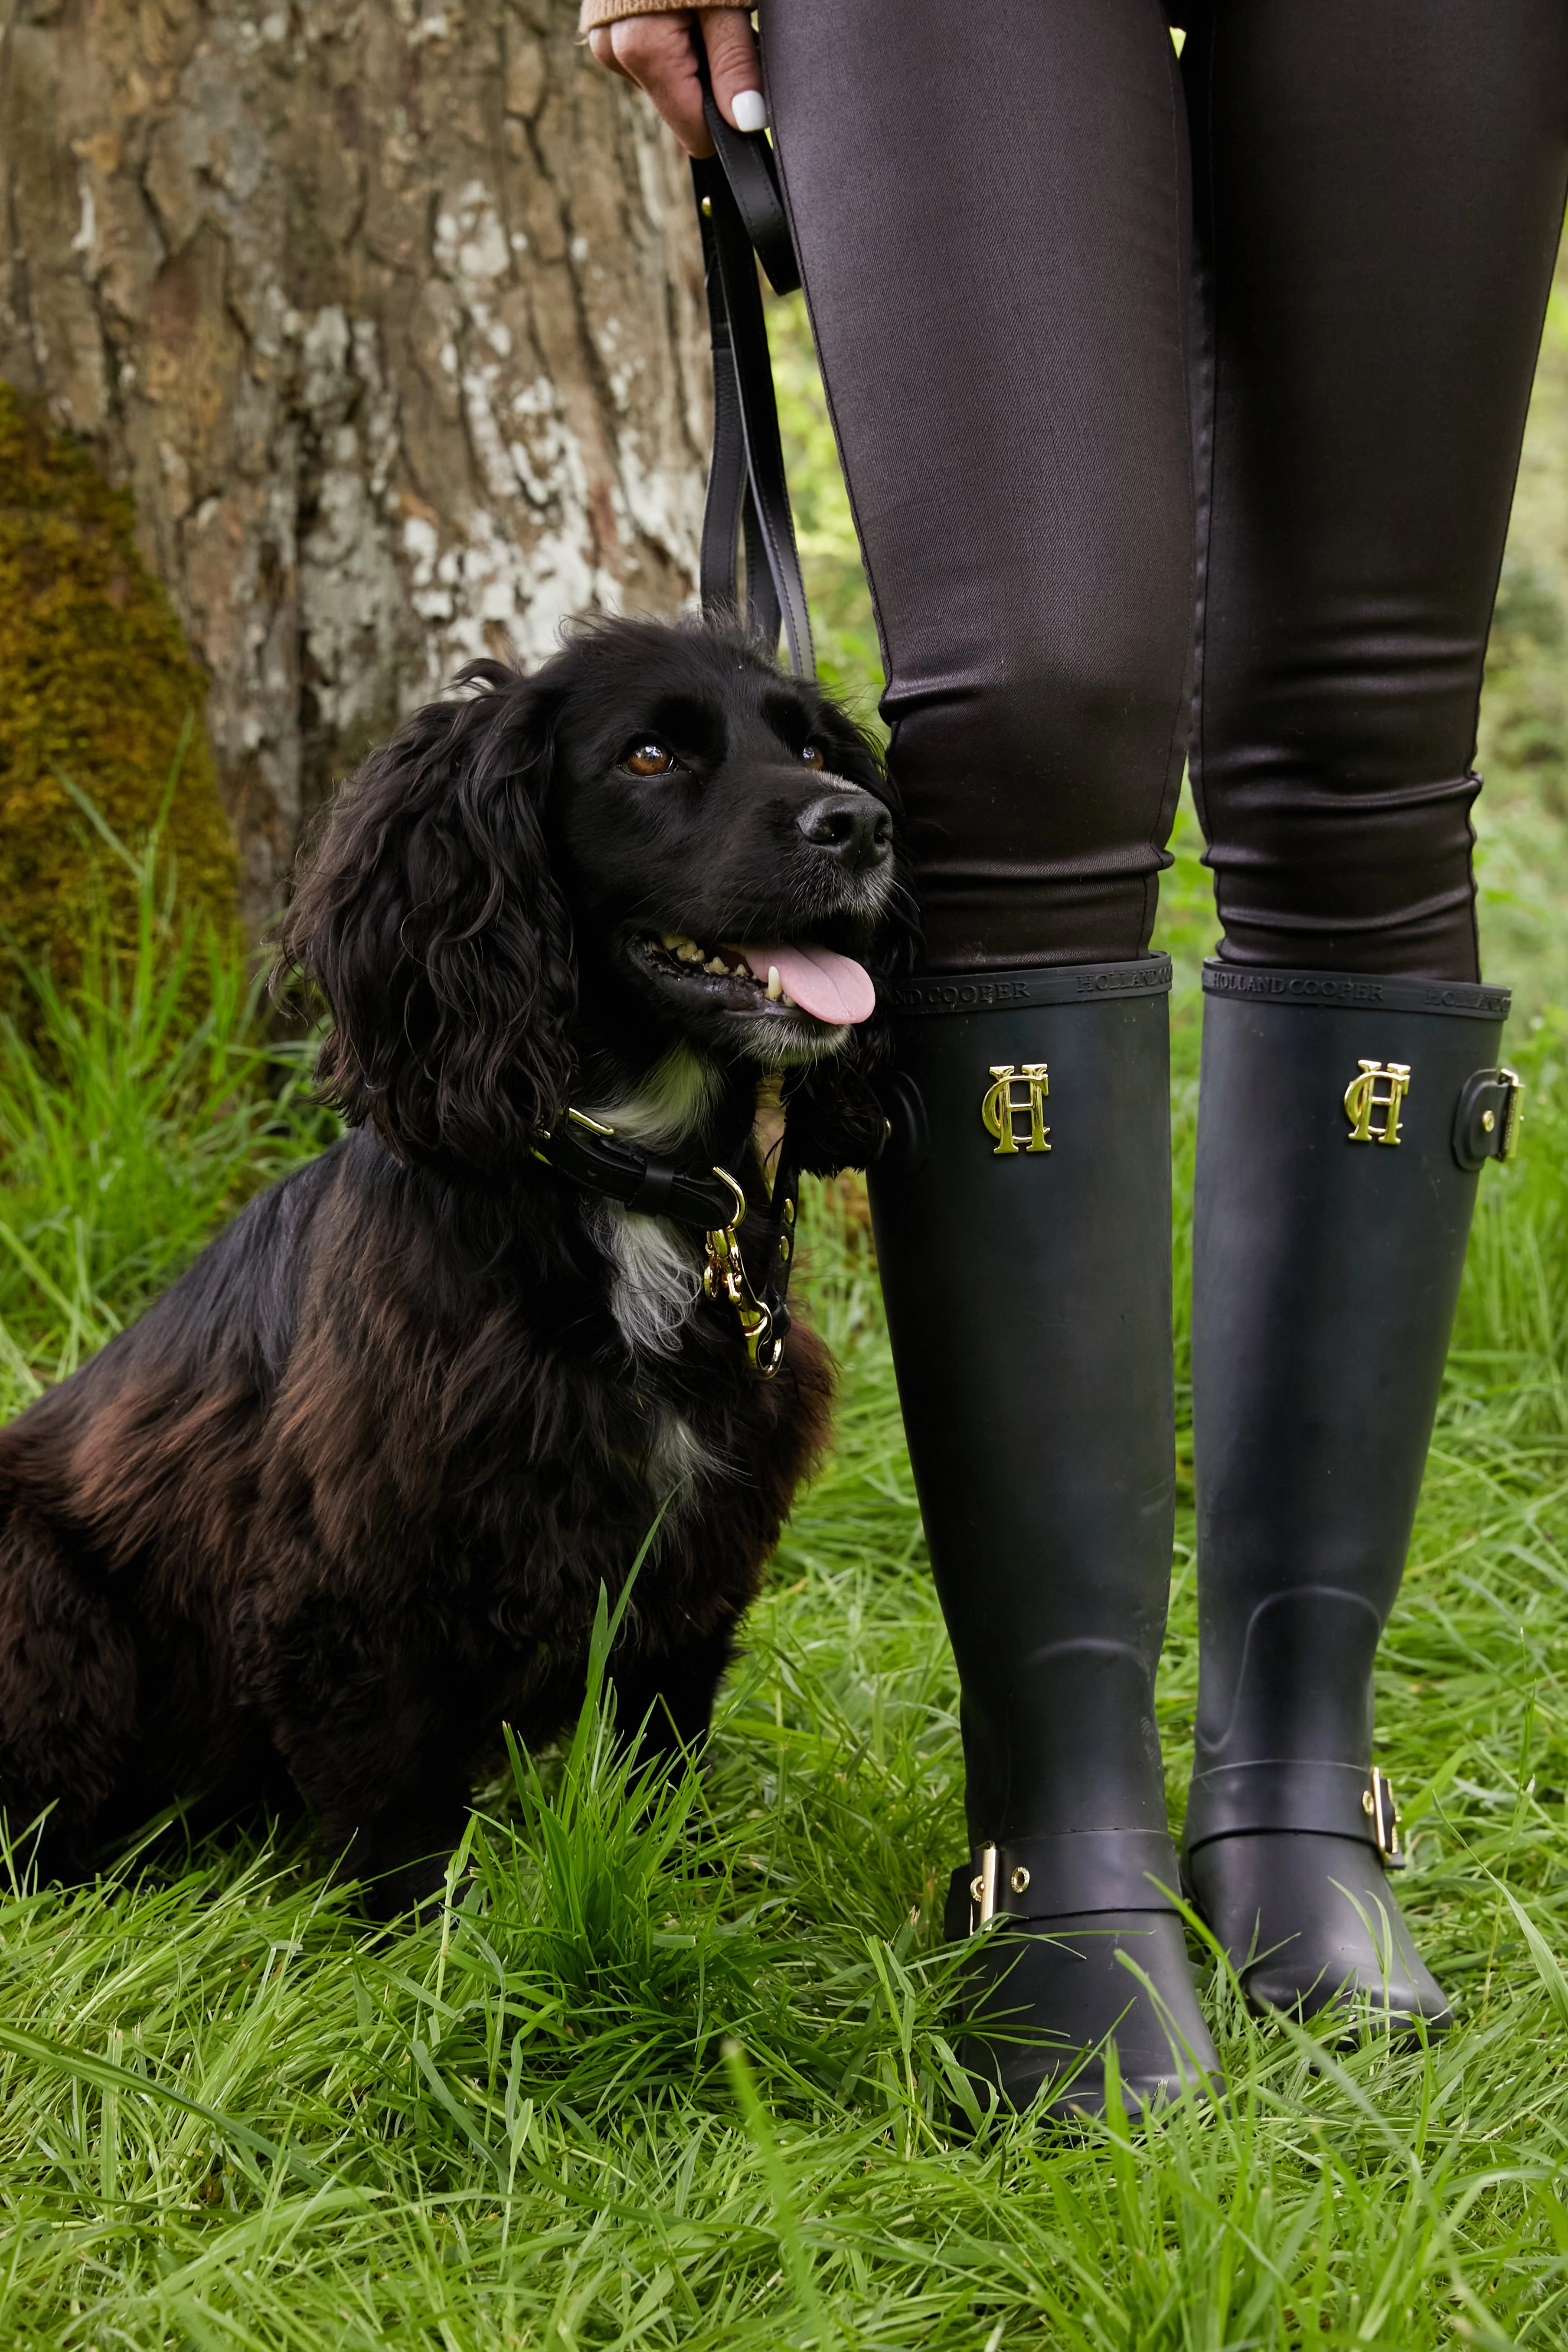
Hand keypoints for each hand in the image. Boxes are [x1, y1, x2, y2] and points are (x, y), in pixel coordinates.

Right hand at [587, 9, 765, 160]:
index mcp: (642, 50)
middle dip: (706, 79)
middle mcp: (615, 52)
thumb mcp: (726, 2)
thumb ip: (735, 63)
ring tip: (697, 9)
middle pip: (678, 107)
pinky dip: (670, 38)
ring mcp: (605, 40)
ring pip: (663, 82)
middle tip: (719, 27)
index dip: (727, 117)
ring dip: (688, 56)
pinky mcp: (606, 28)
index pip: (694, 132)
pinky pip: (647, 56)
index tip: (746, 84)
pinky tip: (677, 5)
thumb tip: (746, 123)